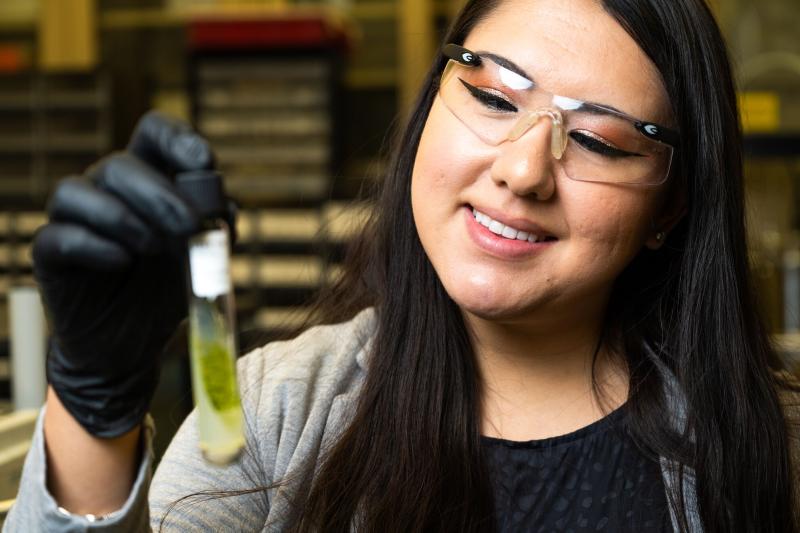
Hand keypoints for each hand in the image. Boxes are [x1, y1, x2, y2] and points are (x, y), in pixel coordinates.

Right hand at [33, 111, 213, 437]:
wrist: (133, 344)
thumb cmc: (168, 288)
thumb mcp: (205, 257)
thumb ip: (218, 229)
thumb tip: (223, 209)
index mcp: (148, 179)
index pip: (154, 133)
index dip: (178, 139)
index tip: (204, 163)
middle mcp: (105, 189)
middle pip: (120, 164)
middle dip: (161, 194)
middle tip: (190, 227)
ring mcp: (73, 219)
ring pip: (78, 191)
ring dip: (125, 218)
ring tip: (154, 250)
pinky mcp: (50, 254)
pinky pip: (59, 236)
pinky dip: (94, 246)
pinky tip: (123, 262)